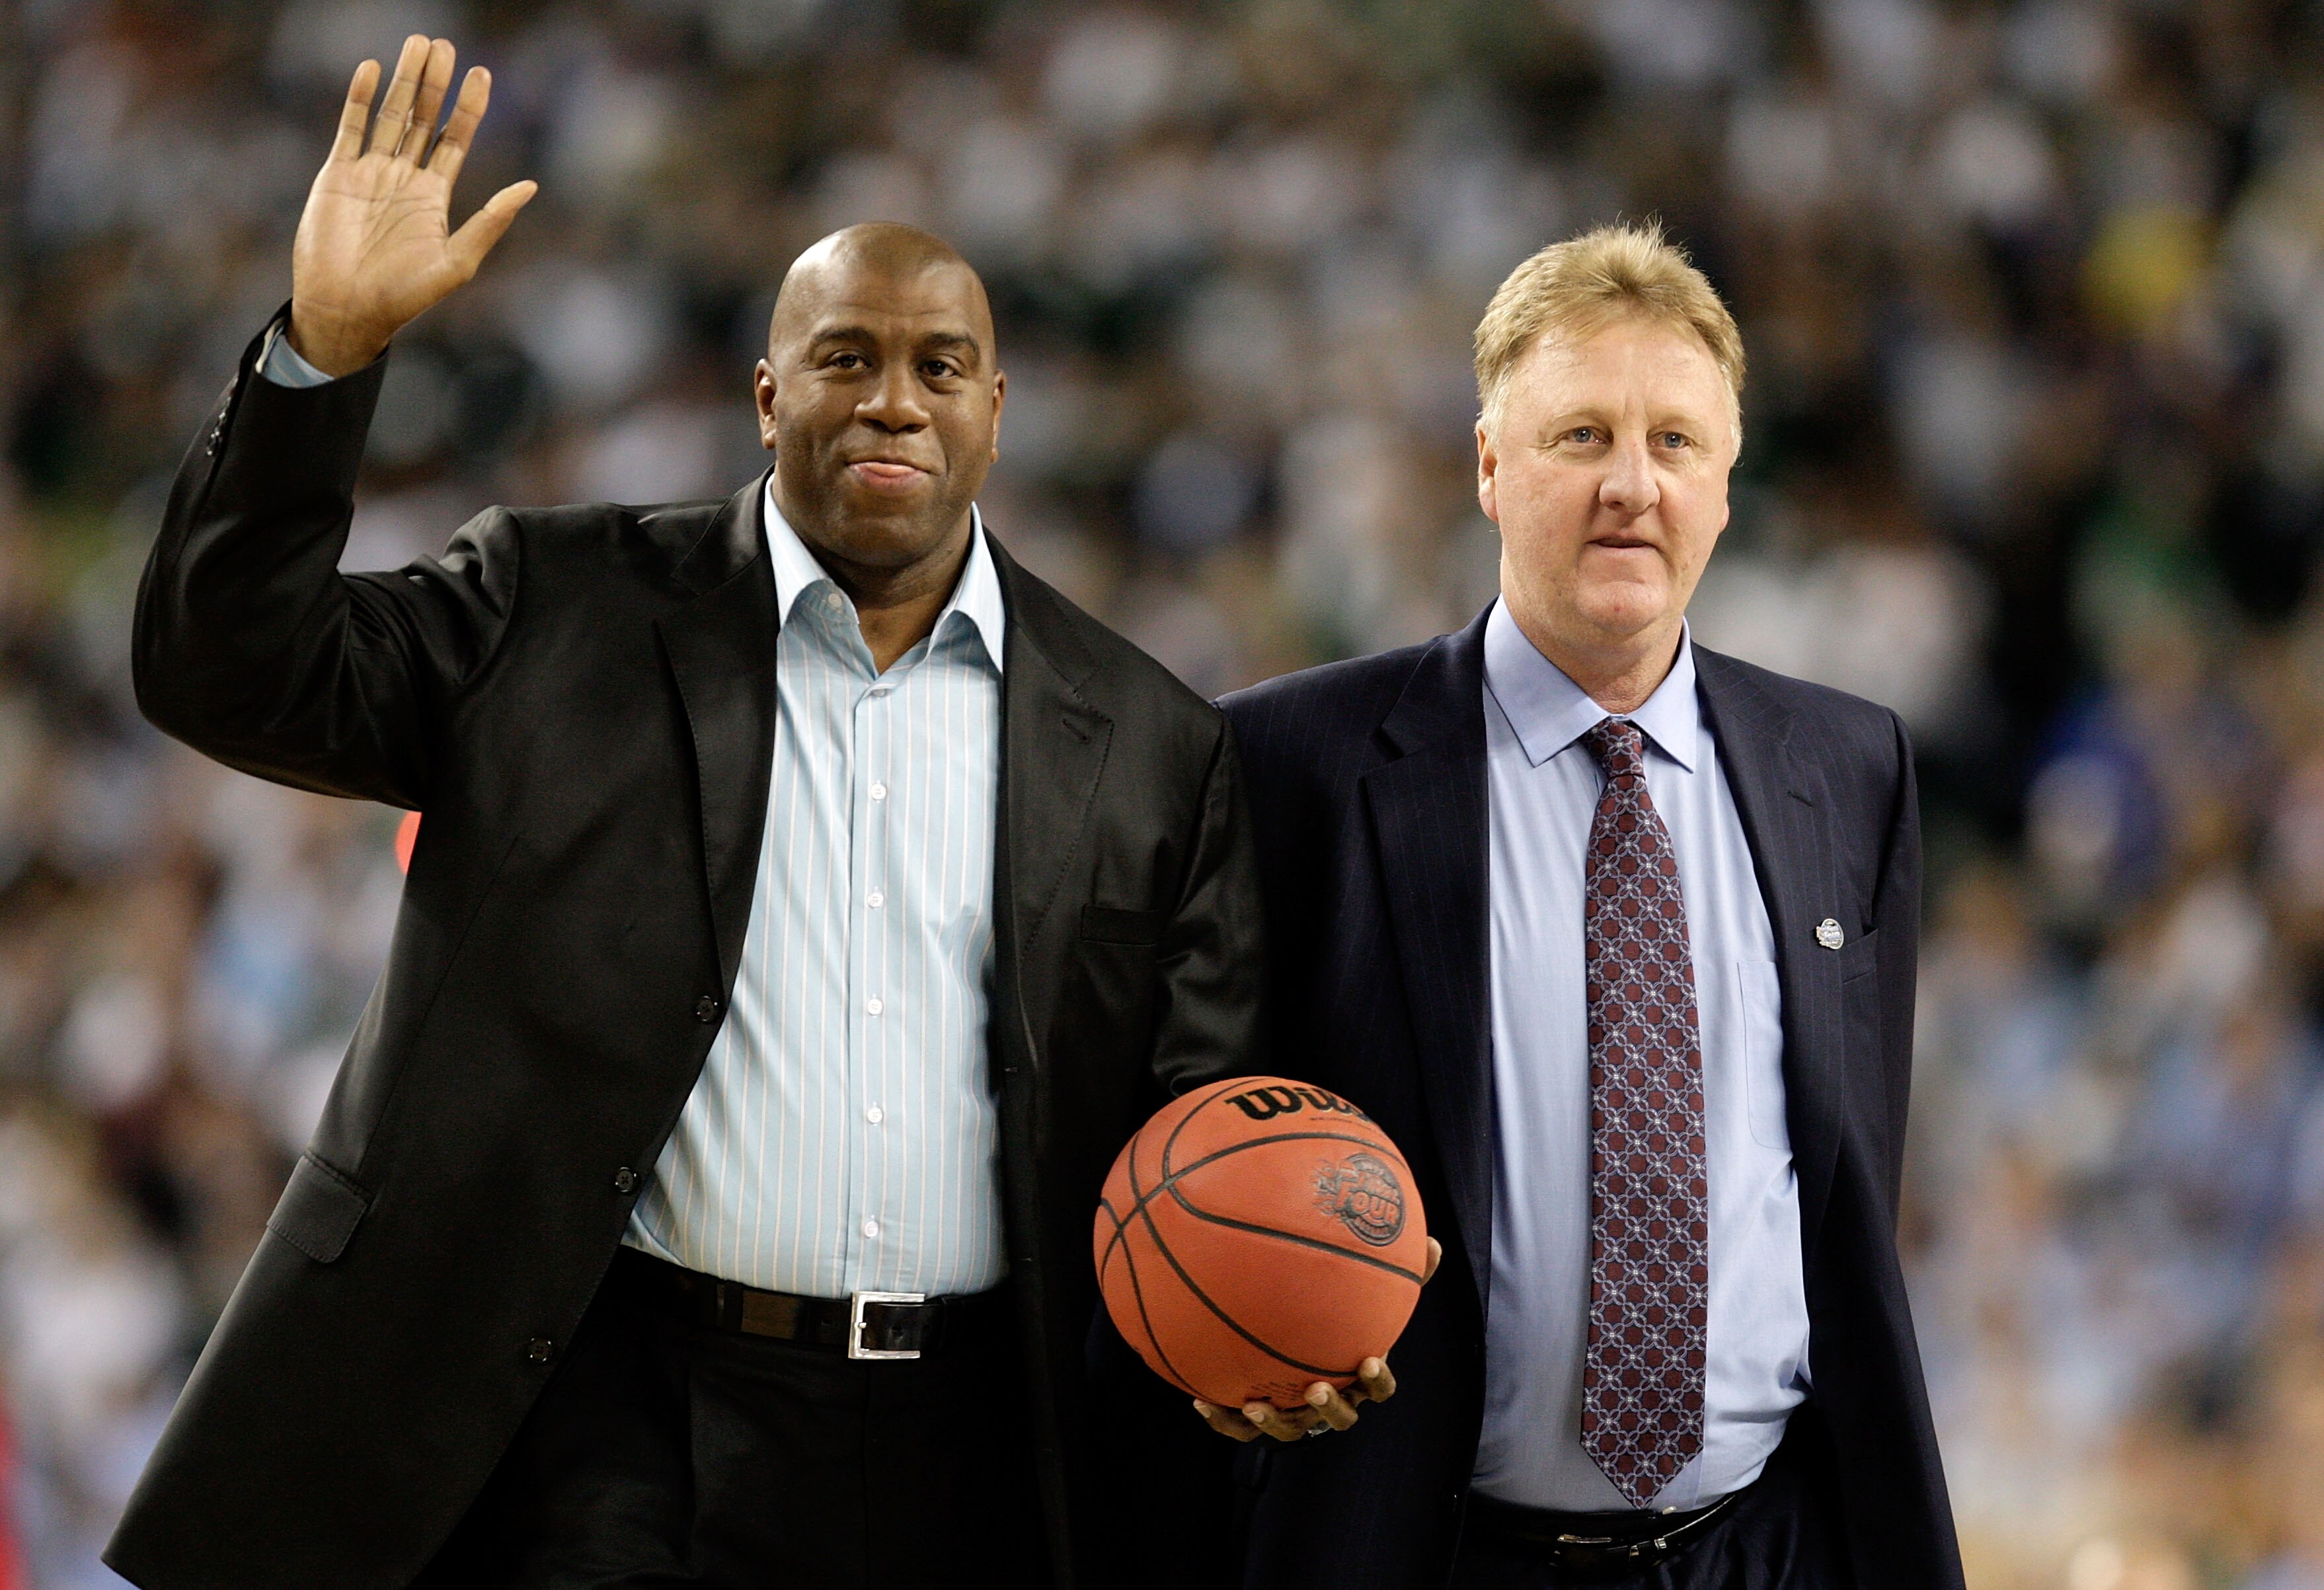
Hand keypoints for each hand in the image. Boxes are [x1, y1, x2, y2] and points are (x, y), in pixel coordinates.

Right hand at [289, 36, 537, 375]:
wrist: (347, 310)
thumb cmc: (404, 297)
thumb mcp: (458, 261)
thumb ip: (491, 222)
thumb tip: (531, 186)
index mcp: (435, 196)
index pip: (456, 139)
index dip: (469, 107)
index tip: (481, 73)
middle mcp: (405, 179)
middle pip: (423, 118)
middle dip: (434, 82)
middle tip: (443, 45)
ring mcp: (370, 173)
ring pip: (390, 116)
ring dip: (403, 80)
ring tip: (416, 43)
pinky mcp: (338, 174)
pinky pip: (351, 128)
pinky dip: (360, 99)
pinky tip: (371, 69)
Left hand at [1191, 1236, 1440, 1443]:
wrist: (1292, 1348)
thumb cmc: (1340, 1318)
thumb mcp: (1370, 1294)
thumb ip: (1402, 1273)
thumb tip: (1436, 1241)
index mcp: (1357, 1375)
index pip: (1379, 1388)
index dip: (1376, 1381)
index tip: (1369, 1360)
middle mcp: (1330, 1400)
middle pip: (1339, 1419)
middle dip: (1330, 1408)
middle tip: (1316, 1388)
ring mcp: (1295, 1414)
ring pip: (1291, 1431)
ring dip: (1275, 1421)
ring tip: (1256, 1402)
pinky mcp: (1259, 1417)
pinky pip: (1240, 1428)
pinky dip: (1223, 1418)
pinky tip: (1199, 1402)